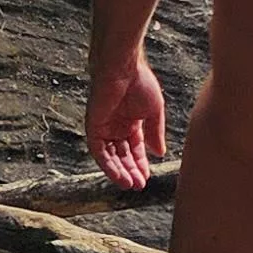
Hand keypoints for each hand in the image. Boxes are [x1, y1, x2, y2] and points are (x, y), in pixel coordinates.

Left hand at [88, 58, 165, 191]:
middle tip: (139, 186)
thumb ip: (155, 133)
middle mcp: (116, 127)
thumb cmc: (140, 82)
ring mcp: (104, 127)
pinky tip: (120, 175)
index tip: (147, 177)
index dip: (141, 163)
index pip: (134, 149)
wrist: (123, 67)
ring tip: (131, 185)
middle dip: (130, 170)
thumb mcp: (154, 112)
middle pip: (122, 155)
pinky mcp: (93, 127)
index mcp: (131, 122)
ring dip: (120, 171)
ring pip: (110, 156)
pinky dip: (108, 165)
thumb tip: (159, 153)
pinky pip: (99, 151)